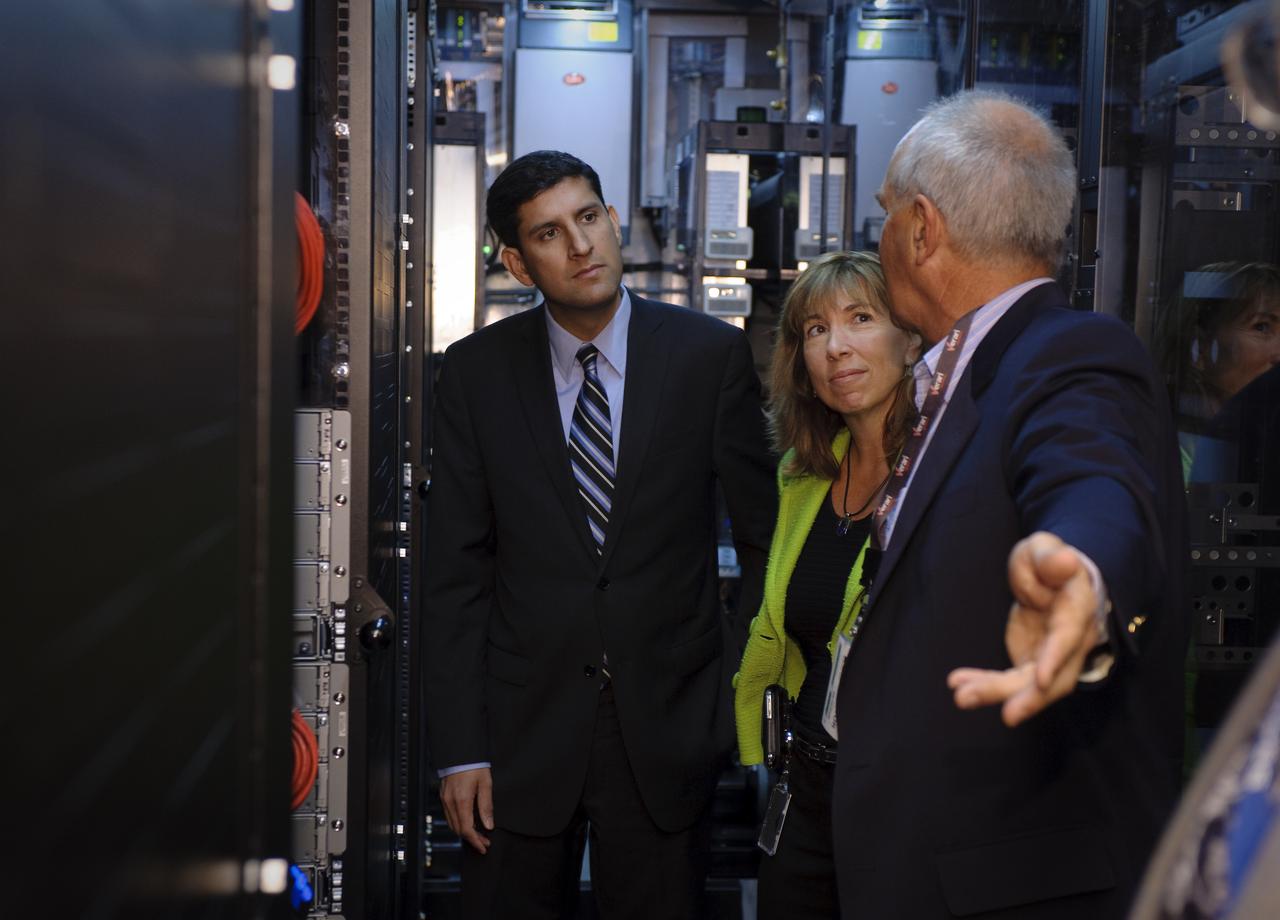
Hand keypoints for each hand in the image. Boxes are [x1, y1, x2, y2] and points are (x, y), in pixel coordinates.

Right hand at [440, 767, 493, 853]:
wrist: (460, 751)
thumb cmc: (474, 765)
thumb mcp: (486, 784)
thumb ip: (486, 806)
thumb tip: (489, 825)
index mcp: (461, 800)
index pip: (466, 829)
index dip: (475, 840)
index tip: (484, 847)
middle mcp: (450, 802)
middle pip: (458, 829)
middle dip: (472, 838)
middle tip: (484, 842)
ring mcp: (445, 799)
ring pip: (452, 824)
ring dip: (465, 832)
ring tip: (479, 834)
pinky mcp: (443, 796)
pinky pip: (449, 816)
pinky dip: (458, 823)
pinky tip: (468, 822)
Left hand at [947, 531, 1100, 726]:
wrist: (1048, 577)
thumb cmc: (1046, 560)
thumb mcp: (1045, 549)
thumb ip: (1051, 557)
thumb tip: (1067, 559)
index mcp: (1077, 610)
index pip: (1068, 638)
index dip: (1055, 659)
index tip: (1040, 681)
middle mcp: (1070, 642)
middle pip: (1052, 676)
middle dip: (1028, 697)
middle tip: (1004, 715)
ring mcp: (1051, 656)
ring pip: (1028, 685)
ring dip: (996, 693)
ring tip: (962, 697)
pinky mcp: (1032, 663)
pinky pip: (1010, 680)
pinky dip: (985, 683)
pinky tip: (959, 684)